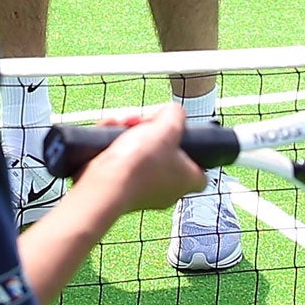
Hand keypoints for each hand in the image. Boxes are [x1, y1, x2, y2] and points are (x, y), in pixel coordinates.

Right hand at [71, 106, 209, 214]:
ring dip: (130, 135)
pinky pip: (120, 161)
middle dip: (151, 133)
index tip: (180, 137)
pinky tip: (109, 132)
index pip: (200, 170)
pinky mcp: (119, 188)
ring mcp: (142, 191)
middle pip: (165, 155)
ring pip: (140, 155)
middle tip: (143, 124)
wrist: (104, 184)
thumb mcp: (168, 124)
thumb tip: (172, 112)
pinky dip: (113, 145)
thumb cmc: (140, 162)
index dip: (193, 151)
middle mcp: (167, 190)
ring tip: (122, 126)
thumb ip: (175, 114)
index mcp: (186, 180)